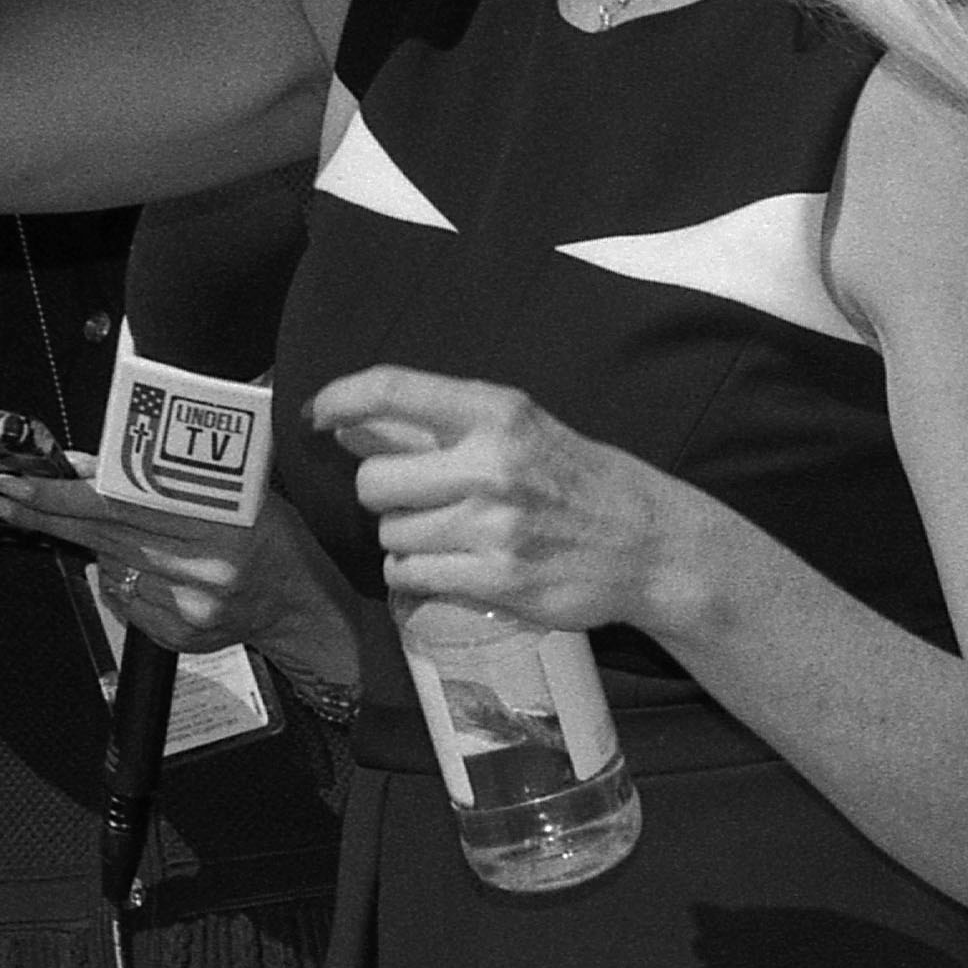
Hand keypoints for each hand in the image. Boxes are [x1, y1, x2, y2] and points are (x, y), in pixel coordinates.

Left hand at [0, 468, 375, 697]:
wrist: (302, 608)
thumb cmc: (269, 538)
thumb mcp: (228, 490)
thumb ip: (156, 479)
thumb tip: (83, 467)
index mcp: (218, 518)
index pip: (118, 501)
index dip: (57, 492)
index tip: (11, 480)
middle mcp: (203, 564)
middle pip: (97, 532)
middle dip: (38, 512)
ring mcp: (190, 604)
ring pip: (107, 566)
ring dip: (92, 546)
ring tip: (112, 533)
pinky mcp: (181, 633)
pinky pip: (123, 600)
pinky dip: (118, 580)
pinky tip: (142, 571)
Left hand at [307, 369, 700, 646]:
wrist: (651, 545)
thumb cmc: (579, 481)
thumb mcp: (521, 431)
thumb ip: (439, 428)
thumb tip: (349, 426)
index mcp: (497, 413)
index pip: (392, 389)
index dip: (340, 398)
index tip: (316, 415)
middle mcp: (492, 465)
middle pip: (375, 480)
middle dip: (384, 494)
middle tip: (417, 500)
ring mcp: (494, 526)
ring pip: (391, 534)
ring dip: (404, 538)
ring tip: (446, 536)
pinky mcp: (498, 578)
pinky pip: (413, 575)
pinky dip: (416, 573)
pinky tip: (446, 565)